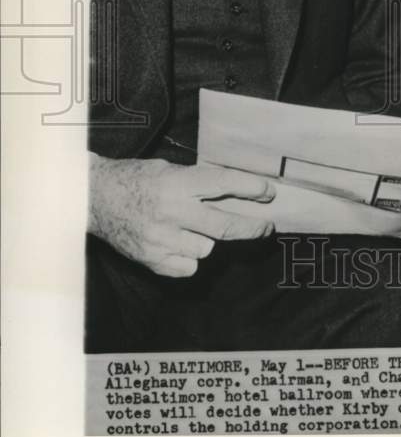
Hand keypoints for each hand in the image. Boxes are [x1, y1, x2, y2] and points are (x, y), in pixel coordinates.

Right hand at [88, 154, 275, 276]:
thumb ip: (198, 182)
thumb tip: (236, 192)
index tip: (269, 193)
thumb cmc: (136, 179)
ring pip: (207, 248)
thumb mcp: (169, 170)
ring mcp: (161, 239)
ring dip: (207, 240)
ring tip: (192, 228)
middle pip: (224, 226)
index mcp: (177, 183)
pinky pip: (188, 266)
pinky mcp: (152, 260)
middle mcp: (171, 212)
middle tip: (266, 227)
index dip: (251, 188)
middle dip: (252, 227)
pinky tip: (177, 243)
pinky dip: (188, 257)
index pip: (224, 184)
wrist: (95, 199)